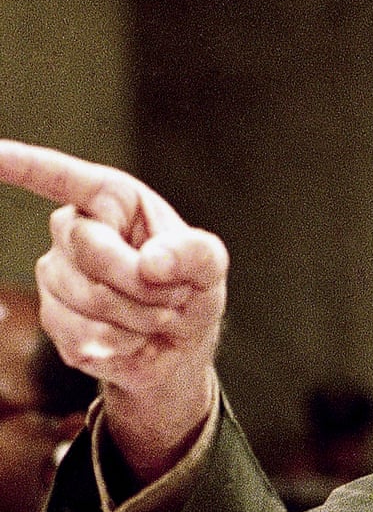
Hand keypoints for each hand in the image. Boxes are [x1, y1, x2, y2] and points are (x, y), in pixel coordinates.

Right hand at [0, 139, 227, 482]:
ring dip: (140, 318)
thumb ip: (196, 254)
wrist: (180, 347)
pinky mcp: (54, 319)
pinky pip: (85, 334)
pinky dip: (124, 343)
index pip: (59, 177)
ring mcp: (56, 274)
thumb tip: (151, 261)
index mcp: (110, 200)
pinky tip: (134, 338)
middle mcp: (72, 230)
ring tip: (156, 317)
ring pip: (89, 298)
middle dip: (146, 284)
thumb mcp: (210, 267)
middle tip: (174, 296)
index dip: (23, 164)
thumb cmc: (191, 291)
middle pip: (93, 251)